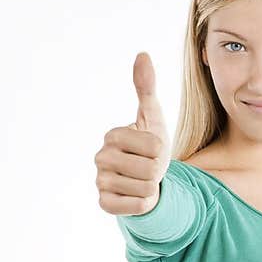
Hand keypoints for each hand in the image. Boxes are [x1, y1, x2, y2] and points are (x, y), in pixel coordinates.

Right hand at [95, 51, 171, 215]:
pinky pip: (136, 206)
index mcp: (112, 135)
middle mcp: (101, 157)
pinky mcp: (104, 203)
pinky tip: (137, 196)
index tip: (152, 150)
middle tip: (150, 169)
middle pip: (150, 168)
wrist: (145, 181)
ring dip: (151, 188)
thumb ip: (147, 89)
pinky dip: (144, 204)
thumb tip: (142, 54)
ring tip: (143, 181)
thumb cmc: (150, 149)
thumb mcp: (153, 119)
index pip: (154, 145)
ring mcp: (100, 181)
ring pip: (145, 188)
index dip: (161, 150)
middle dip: (158, 171)